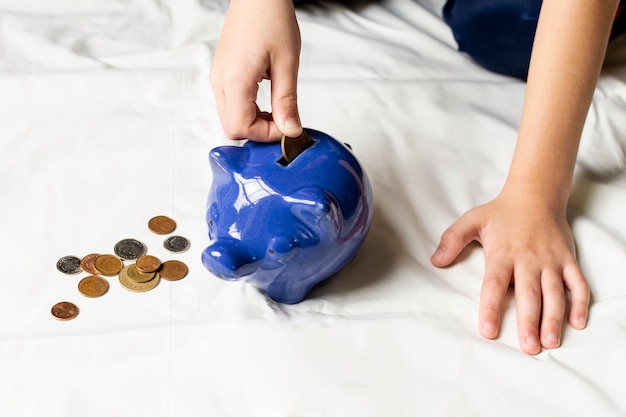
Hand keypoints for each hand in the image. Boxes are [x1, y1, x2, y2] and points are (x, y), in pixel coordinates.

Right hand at [210, 0, 302, 141]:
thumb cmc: (271, 18)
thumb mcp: (287, 63)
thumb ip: (287, 101)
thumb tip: (290, 130)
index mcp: (235, 79)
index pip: (241, 128)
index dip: (266, 134)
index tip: (287, 127)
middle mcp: (220, 81)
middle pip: (232, 128)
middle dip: (259, 131)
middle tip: (283, 120)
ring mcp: (218, 78)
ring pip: (230, 119)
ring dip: (254, 122)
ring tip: (277, 108)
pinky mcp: (222, 74)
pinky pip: (231, 105)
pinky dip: (248, 110)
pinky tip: (266, 99)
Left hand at [431, 188, 589, 354]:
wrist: (536, 194)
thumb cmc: (501, 212)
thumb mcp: (471, 220)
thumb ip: (452, 240)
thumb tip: (435, 261)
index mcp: (502, 254)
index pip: (494, 285)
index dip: (491, 308)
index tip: (488, 331)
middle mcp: (528, 260)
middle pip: (528, 294)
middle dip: (528, 322)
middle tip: (528, 346)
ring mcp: (550, 260)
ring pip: (555, 293)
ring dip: (554, 318)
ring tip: (549, 342)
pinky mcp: (568, 259)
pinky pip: (578, 283)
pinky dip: (580, 302)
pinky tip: (578, 322)